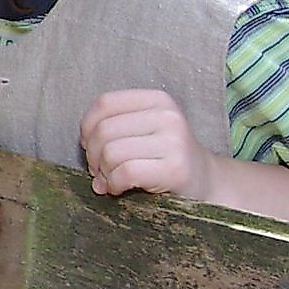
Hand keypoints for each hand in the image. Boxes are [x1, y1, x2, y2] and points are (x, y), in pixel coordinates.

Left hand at [80, 89, 216, 197]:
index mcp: (157, 100)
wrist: (205, 182)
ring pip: (111, 153)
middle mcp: (168, 116)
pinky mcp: (176, 169)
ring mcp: (175, 142)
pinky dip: (114, 184)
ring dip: (104, 172)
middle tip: (100, 170)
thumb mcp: (142, 130)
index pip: (104, 103)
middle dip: (93, 156)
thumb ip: (112, 127)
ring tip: (112, 179)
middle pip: (104, 131)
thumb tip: (83, 145)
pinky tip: (121, 188)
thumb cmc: (164, 156)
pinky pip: (125, 173)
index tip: (90, 145)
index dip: (87, 127)